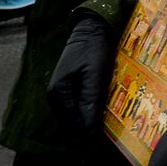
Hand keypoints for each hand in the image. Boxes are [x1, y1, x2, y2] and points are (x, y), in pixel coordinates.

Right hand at [46, 14, 116, 135]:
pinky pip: (78, 106)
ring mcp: (61, 91)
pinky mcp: (69, 86)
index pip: (73, 125)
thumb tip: (89, 132)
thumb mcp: (95, 76)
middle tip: (110, 128)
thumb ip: (90, 103)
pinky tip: (103, 105)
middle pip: (73, 123)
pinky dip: (90, 108)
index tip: (107, 137)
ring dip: (90, 117)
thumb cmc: (94, 49)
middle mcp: (56, 95)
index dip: (89, 133)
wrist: (92, 28)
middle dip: (90, 126)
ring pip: (76, 115)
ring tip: (108, 116)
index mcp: (59, 93)